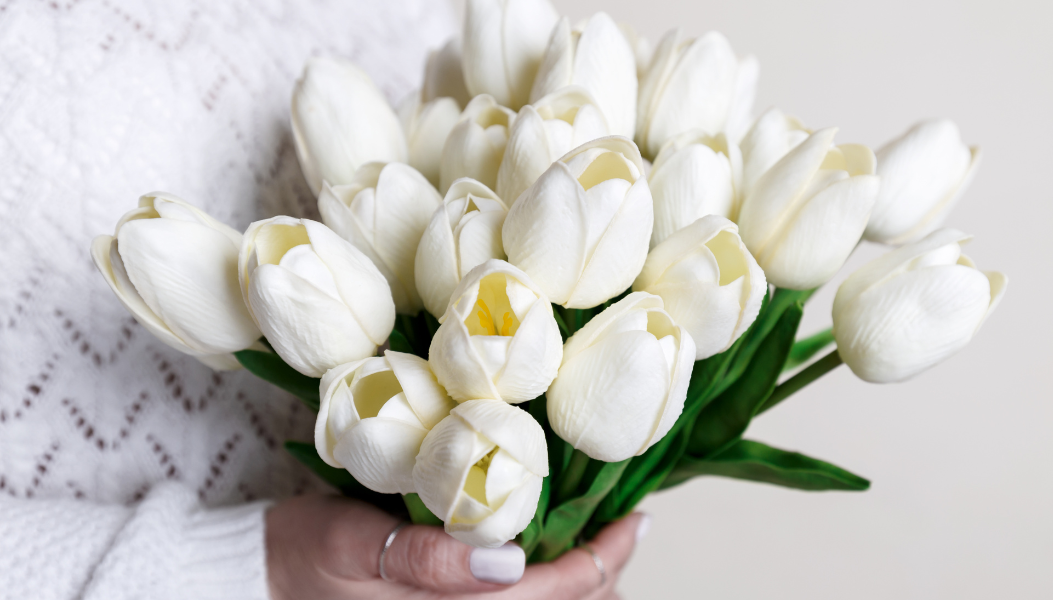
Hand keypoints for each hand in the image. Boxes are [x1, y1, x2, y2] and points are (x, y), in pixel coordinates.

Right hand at [266, 493, 644, 598]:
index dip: (604, 558)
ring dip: (587, 582)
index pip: (558, 593)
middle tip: (629, 523)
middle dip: (607, 571)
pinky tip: (559, 554)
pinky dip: (555, 583)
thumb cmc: (306, 553)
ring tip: (606, 540)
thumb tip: (509, 560)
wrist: (260, 577)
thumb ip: (429, 558)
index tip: (635, 518)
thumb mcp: (355, 545)